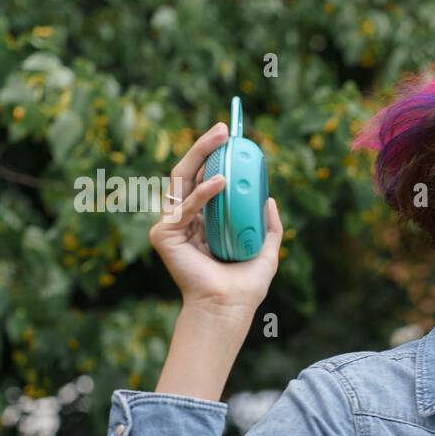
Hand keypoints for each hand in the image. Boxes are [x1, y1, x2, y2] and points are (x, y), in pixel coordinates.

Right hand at [149, 121, 283, 313]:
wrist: (230, 306)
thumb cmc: (245, 285)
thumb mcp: (266, 250)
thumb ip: (269, 227)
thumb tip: (269, 199)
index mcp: (204, 221)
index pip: (205, 179)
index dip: (214, 158)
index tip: (231, 138)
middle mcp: (185, 219)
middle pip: (189, 173)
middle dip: (205, 147)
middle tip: (224, 129)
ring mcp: (172, 225)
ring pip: (181, 180)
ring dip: (200, 154)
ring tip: (221, 139)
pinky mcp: (164, 235)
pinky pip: (185, 206)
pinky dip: (203, 193)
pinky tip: (221, 181)